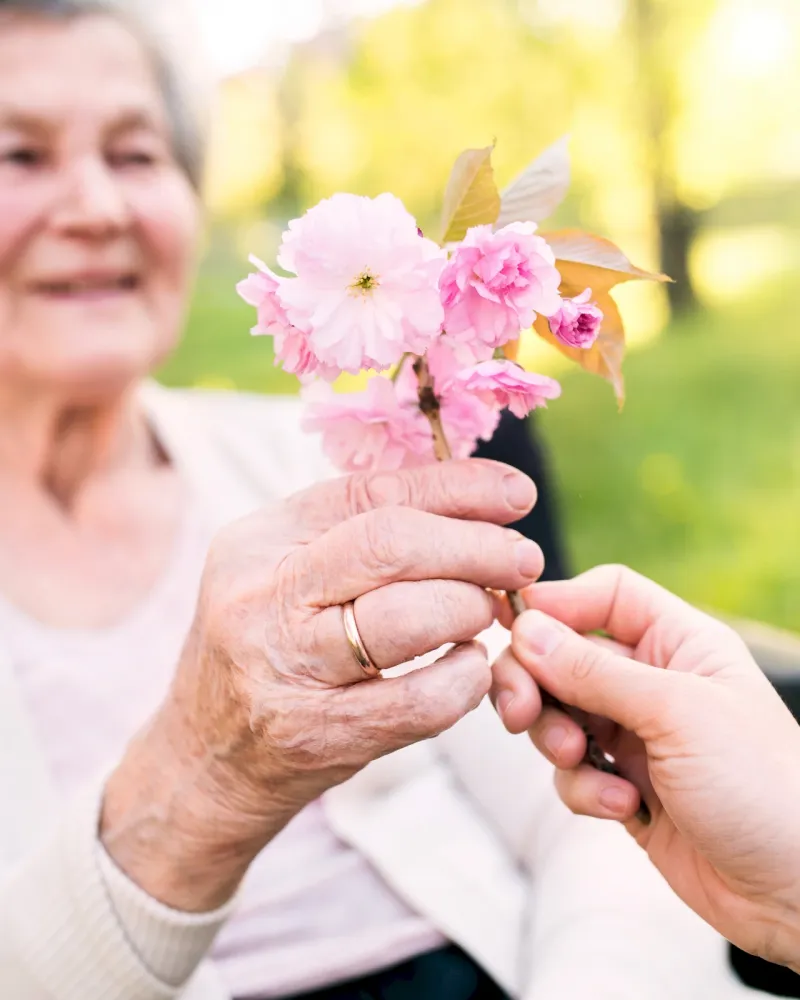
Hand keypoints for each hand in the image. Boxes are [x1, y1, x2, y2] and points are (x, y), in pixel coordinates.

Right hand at [102, 459, 541, 909]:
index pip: (369, 491)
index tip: (516, 494)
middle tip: (522, 559)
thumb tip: (472, 499)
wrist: (204, 762)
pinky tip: (470, 669)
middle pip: (391, 544)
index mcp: (257, 541)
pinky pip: (420, 700)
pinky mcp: (316, 735)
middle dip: (477, 546)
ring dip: (471, 608)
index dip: (455, 486)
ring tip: (488, 613)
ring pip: (407, 616)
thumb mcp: (285, 576)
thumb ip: (358, 534)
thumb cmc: (265, 653)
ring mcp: (285, 669)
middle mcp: (261, 596)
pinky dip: (465, 679)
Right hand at [491, 565, 799, 970]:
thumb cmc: (762, 787)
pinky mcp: (625, 787)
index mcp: (680, 643)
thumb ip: (594, 671)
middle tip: (520, 711)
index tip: (514, 625)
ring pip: (558, 715)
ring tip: (579, 761)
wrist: (797, 892)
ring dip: (556, 739)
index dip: (558, 603)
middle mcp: (654, 683)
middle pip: (564, 655)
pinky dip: (585, 789)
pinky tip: (624, 808)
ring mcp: (637, 736)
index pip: (606, 596)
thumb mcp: (676, 713)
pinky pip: (572, 772)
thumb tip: (527, 629)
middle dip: (536, 681)